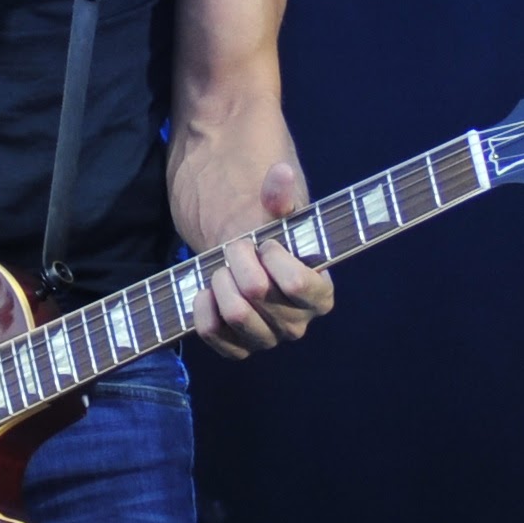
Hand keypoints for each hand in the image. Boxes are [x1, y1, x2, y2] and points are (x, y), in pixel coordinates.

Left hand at [188, 163, 333, 359]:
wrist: (243, 260)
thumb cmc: (270, 237)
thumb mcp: (279, 214)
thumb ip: (280, 196)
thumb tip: (280, 175)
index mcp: (320, 295)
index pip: (297, 284)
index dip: (273, 257)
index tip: (266, 242)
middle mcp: (298, 324)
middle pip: (258, 294)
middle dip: (240, 260)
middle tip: (236, 246)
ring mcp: (266, 339)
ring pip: (234, 314)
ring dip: (221, 281)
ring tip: (222, 267)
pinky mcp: (236, 347)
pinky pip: (212, 333)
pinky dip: (203, 307)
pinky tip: (205, 289)